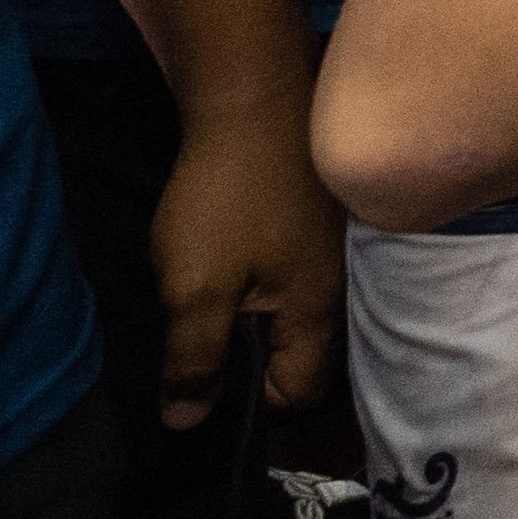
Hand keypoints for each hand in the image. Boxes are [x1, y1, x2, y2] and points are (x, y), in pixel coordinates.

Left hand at [147, 87, 346, 430]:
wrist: (253, 95)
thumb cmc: (228, 197)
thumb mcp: (197, 287)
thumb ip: (194, 359)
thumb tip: (186, 423)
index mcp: (315, 310)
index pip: (295, 392)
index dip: (247, 404)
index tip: (199, 387)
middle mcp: (331, 286)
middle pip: (295, 354)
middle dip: (245, 365)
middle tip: (191, 349)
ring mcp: (323, 249)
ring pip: (286, 313)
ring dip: (244, 323)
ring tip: (198, 308)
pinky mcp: (306, 220)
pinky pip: (282, 277)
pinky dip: (249, 288)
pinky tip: (217, 268)